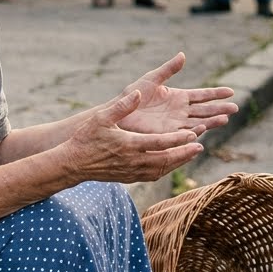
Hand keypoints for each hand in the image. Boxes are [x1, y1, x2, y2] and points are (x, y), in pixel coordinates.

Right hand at [59, 89, 205, 183]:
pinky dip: (166, 169)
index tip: (193, 135)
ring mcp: (132, 172)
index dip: (178, 140)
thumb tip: (137, 93)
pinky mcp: (129, 178)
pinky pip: (153, 175)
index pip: (160, 143)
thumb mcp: (102, 118)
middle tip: (199, 147)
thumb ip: (122, 106)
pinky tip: (172, 163)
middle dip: (184, 153)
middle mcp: (133, 161)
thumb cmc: (86, 139)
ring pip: (162, 169)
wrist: (73, 164)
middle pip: (166, 159)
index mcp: (129, 145)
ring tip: (191, 154)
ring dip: (178, 162)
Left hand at [117, 52, 237, 136]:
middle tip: (235, 108)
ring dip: (212, 121)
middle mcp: (181, 111)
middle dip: (220, 109)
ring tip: (225, 119)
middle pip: (205, 110)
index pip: (203, 95)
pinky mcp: (168, 134)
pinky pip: (184, 132)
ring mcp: (176, 123)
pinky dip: (195, 131)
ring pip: (199, 122)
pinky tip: (204, 128)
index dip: (216, 94)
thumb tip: (183, 55)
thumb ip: (168, 69)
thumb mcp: (152, 79)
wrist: (120, 113)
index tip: (231, 92)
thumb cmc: (133, 96)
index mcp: (179, 97)